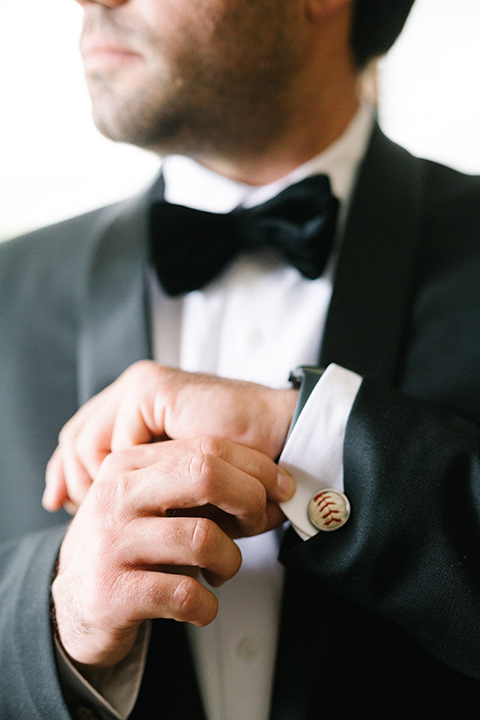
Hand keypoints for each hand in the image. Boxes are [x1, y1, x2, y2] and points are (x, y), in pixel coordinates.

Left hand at [43, 361, 297, 511]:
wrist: (279, 448)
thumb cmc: (233, 475)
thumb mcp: (171, 485)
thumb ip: (135, 484)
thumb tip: (81, 501)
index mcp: (136, 407)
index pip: (83, 435)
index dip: (65, 469)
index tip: (58, 502)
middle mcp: (134, 390)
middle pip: (75, 435)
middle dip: (68, 477)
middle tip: (70, 509)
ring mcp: (142, 384)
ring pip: (86, 439)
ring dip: (99, 480)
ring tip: (115, 506)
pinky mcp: (153, 388)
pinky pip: (115, 439)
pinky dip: (125, 469)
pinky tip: (140, 488)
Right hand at [52, 436, 294, 668]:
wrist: (74, 605)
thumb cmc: (130, 548)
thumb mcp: (157, 507)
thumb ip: (205, 494)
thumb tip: (277, 493)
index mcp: (129, 465)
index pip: (205, 448)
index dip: (255, 466)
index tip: (281, 487)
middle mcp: (115, 496)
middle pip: (205, 475)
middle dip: (248, 499)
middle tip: (256, 523)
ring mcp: (110, 543)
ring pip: (203, 538)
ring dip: (230, 560)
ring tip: (221, 570)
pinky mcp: (111, 592)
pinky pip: (185, 594)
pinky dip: (208, 605)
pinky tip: (201, 606)